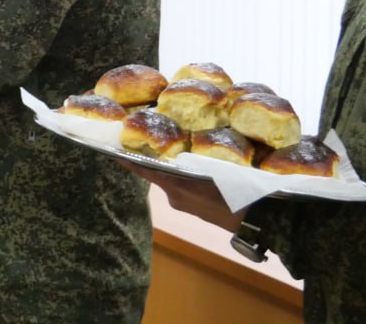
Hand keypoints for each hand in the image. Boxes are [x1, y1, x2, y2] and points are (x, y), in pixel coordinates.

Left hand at [119, 161, 245, 231]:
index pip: (147, 173)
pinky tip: (197, 176)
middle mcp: (174, 197)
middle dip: (159, 164)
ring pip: (172, 184)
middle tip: (159, 147)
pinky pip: (181, 191)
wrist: (249, 219)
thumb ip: (192, 166)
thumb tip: (180, 159)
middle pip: (160, 177)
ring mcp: (181, 205)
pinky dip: (184, 182)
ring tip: (186, 159)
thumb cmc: (232, 191)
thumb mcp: (213, 173)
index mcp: (177, 187)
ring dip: (175, 174)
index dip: (131, 164)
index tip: (116, 155)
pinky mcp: (190, 209)